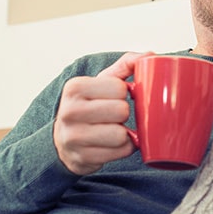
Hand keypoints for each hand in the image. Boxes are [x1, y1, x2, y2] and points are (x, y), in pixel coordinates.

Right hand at [53, 52, 150, 174]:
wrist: (63, 141)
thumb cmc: (89, 106)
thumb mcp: (100, 83)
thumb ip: (124, 66)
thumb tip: (150, 55)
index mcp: (75, 88)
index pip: (119, 87)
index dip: (124, 93)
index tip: (114, 97)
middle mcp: (70, 111)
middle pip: (121, 111)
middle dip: (124, 114)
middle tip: (115, 116)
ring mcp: (74, 137)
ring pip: (121, 134)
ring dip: (125, 133)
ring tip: (115, 130)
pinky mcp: (82, 158)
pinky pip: (120, 152)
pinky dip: (123, 148)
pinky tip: (113, 144)